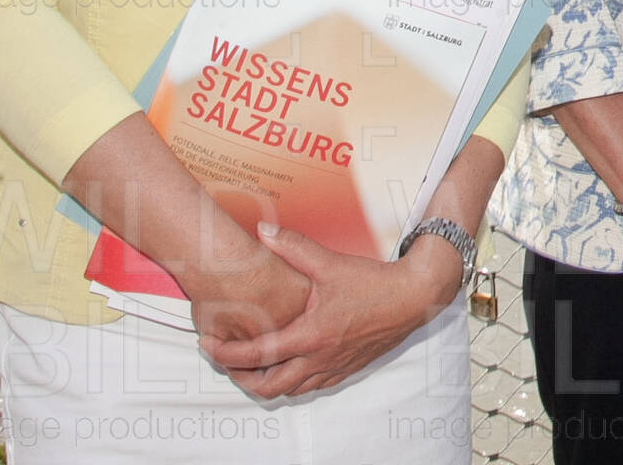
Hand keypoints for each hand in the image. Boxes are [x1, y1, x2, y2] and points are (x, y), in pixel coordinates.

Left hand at [198, 224, 455, 398]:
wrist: (413, 297)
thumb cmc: (374, 282)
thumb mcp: (331, 263)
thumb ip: (293, 247)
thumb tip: (262, 231)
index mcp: (311, 335)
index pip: (257, 354)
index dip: (227, 353)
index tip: (208, 344)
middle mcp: (319, 358)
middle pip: (267, 386)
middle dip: (239, 377)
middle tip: (225, 359)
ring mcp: (333, 367)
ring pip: (289, 391)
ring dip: (264, 382)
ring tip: (250, 364)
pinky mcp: (346, 369)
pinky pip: (311, 387)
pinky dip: (291, 382)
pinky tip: (287, 365)